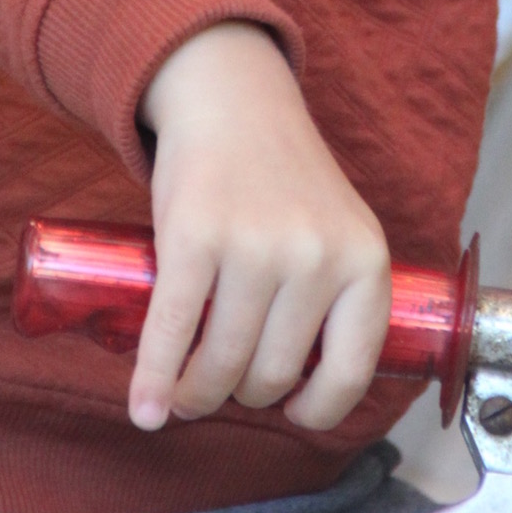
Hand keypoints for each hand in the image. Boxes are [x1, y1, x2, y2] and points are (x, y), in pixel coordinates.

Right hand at [130, 22, 389, 434]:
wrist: (233, 100)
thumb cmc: (283, 180)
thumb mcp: (339, 230)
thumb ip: (333, 297)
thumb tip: (297, 392)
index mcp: (365, 261)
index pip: (351, 369)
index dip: (319, 408)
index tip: (293, 412)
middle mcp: (317, 257)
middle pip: (273, 374)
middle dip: (242, 395)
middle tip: (221, 384)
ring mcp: (255, 247)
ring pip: (223, 364)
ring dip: (196, 396)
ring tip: (185, 395)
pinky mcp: (195, 238)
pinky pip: (173, 332)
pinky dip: (153, 381)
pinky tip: (145, 410)